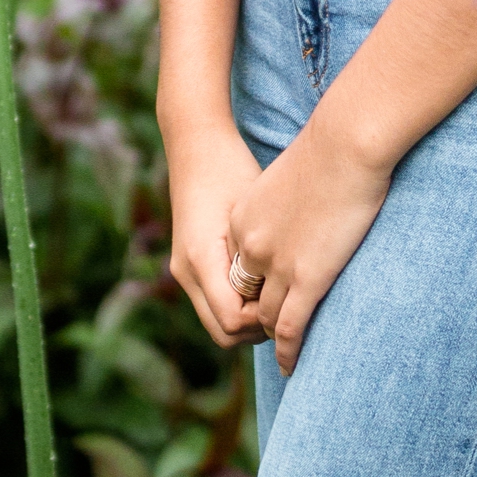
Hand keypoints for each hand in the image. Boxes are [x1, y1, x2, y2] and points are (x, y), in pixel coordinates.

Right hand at [164, 117, 270, 348]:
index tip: (292, 298)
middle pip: (223, 333)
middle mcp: (186, 272)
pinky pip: (215, 302)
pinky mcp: (189, 265)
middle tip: (289, 303)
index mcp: (201, 259)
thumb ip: (263, 255)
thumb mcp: (252, 211)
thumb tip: (289, 292)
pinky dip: (239, 304)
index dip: (265, 320)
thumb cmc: (231, 169)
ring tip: (280, 292)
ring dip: (249, 319)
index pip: (233, 321)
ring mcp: (184, 271)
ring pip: (218, 322)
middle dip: (257, 328)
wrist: (196, 144)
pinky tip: (265, 282)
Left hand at [226, 102, 393, 374]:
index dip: (254, 285)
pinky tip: (291, 364)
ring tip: (289, 352)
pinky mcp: (305, 278)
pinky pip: (289, 327)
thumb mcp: (290, 176)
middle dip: (258, 316)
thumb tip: (300, 209)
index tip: (269, 294)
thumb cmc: (331, 148)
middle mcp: (250, 246)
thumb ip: (285, 200)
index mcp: (241, 219)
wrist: (346, 142)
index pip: (239, 267)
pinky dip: (288, 351)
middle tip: (275, 331)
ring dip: (275, 336)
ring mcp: (275, 265)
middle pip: (247, 296)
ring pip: (266, 316)